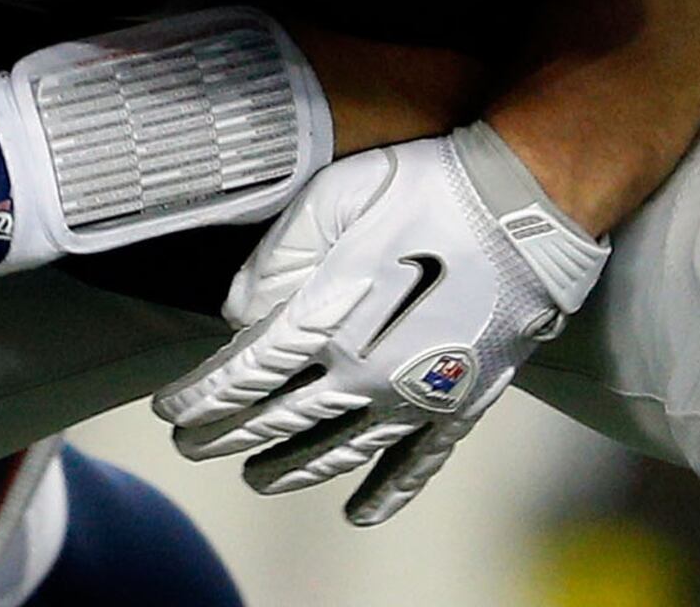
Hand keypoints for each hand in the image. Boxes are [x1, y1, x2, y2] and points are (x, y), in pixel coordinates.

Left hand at [153, 125, 606, 526]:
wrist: (529, 204)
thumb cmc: (429, 187)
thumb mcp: (335, 196)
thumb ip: (277, 256)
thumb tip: (238, 312)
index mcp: (325, 321)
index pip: (243, 376)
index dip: (200, 397)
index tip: (171, 411)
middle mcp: (362, 374)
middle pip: (277, 421)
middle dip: (225, 437)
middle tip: (193, 446)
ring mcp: (413, 397)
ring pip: (337, 453)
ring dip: (288, 472)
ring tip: (257, 480)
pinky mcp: (460, 403)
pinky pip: (415, 465)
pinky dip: (384, 495)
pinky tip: (358, 512)